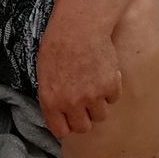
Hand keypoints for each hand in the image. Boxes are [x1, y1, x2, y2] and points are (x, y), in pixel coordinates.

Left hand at [37, 9, 122, 137]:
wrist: (80, 26)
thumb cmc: (58, 45)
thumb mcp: (45, 74)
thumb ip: (53, 97)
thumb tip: (61, 112)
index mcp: (51, 101)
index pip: (62, 131)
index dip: (67, 125)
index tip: (70, 119)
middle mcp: (72, 103)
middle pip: (83, 128)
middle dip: (84, 117)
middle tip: (85, 103)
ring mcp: (92, 96)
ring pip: (100, 115)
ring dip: (99, 104)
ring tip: (94, 85)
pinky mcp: (110, 86)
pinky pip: (113, 98)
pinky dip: (111, 89)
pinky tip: (103, 73)